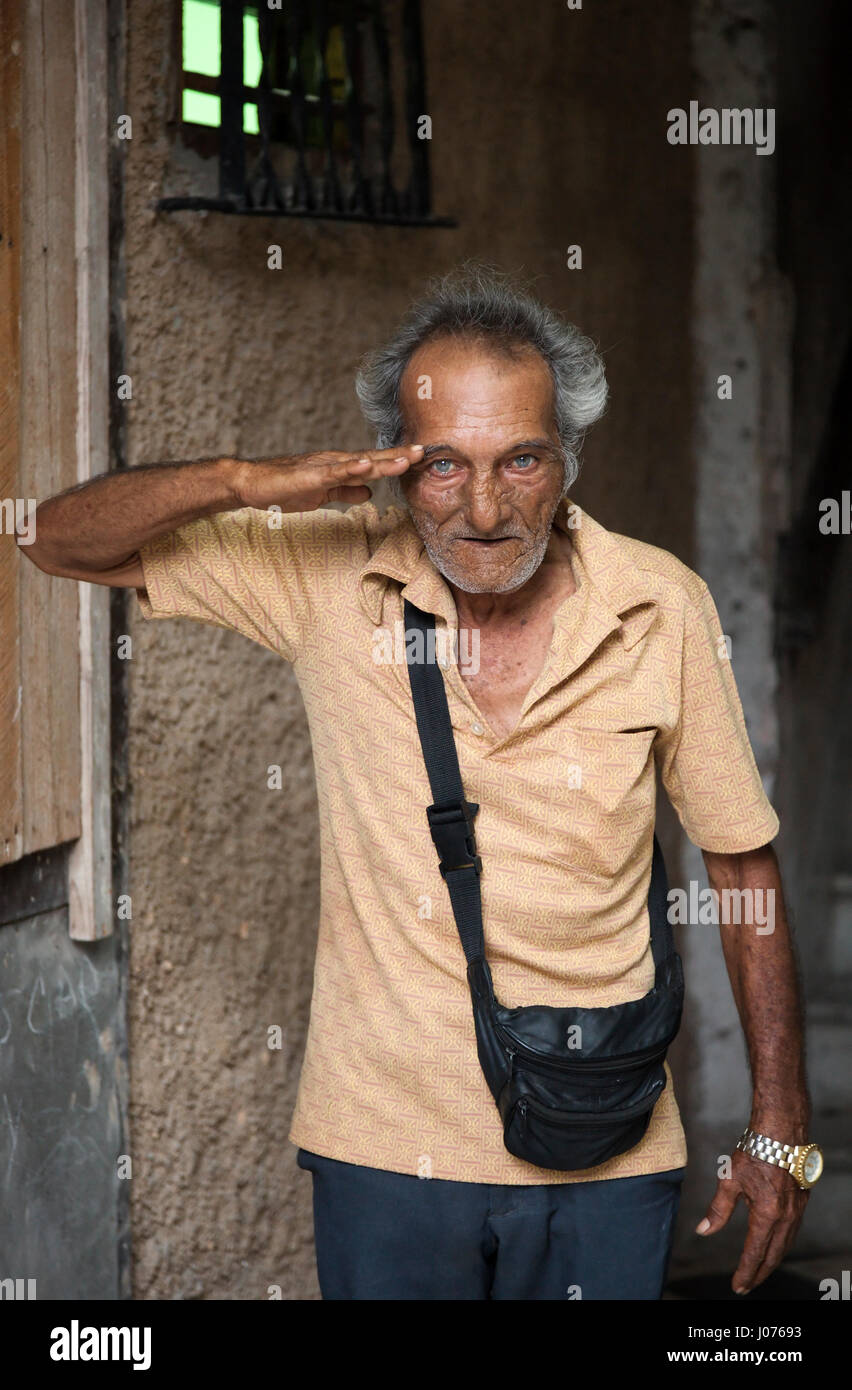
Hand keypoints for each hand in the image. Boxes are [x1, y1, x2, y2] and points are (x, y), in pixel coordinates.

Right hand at [231, 444, 423, 512]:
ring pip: (359, 463)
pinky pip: (333, 472)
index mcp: (340, 468)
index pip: (374, 464)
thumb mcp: (323, 494)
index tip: (422, 458)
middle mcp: (335, 462)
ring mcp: (323, 467)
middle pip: (373, 459)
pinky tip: (366, 465)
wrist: (252, 484)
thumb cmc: (284, 487)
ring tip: (407, 457)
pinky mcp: (309, 476)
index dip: (398, 461)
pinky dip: (351, 468)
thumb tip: (370, 493)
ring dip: (383, 460)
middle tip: (426, 451)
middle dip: (399, 456)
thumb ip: (346, 491)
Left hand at [696, 1147, 808, 1293]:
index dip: (745, 1272)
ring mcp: (796, 1211)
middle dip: (758, 1274)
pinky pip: (791, 1233)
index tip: (737, 1286)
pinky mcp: (800, 1203)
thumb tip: (703, 1231)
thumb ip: (718, 1210)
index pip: (754, 1253)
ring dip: (771, 1262)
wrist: (782, 1131)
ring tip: (757, 1271)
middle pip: (773, 1256)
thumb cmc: (755, 1151)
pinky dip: (781, 1246)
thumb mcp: (729, 1180)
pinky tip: (773, 1246)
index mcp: (767, 1214)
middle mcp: (785, 1217)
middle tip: (746, 1286)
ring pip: (784, 1246)